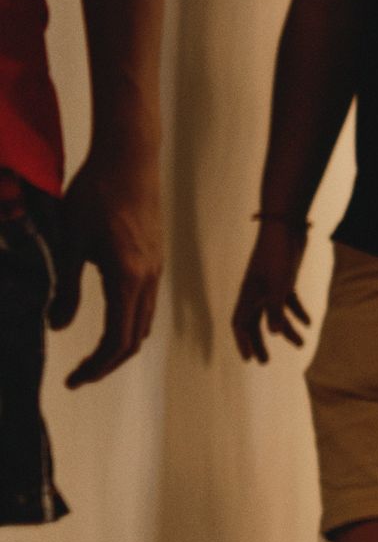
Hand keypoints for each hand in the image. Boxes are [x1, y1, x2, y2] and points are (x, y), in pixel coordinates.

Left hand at [51, 147, 161, 385]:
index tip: (72, 381)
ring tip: (92, 355)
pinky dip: (128, 324)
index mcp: (129, 279)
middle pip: (135, 339)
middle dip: (107, 364)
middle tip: (79, 376)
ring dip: (120, 346)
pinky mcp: (154, 259)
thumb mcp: (69, 242)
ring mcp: (156, 269)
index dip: (95, 367)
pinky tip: (107, 319)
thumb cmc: (95, 195)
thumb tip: (58, 326)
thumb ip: (65, 288)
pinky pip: (146, 304)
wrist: (130, 160)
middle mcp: (149, 279)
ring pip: (143, 323)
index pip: (117, 341)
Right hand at [231, 218, 311, 364]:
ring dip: (287, 330)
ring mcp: (270, 286)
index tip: (250, 359)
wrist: (285, 228)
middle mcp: (256, 293)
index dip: (243, 342)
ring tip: (301, 345)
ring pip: (275, 314)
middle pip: (255, 323)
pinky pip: (289, 302)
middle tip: (264, 362)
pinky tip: (309, 324)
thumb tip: (275, 333)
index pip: (240, 324)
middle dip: (260, 342)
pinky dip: (298, 313)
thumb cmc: (278, 256)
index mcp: (248, 295)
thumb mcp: (279, 285)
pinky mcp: (284, 280)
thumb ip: (276, 309)